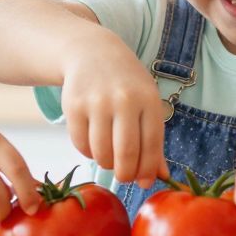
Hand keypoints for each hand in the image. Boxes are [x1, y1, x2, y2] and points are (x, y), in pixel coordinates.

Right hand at [59, 43, 168, 188]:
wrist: (92, 52)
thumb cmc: (126, 84)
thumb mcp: (147, 103)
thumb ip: (154, 141)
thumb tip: (161, 177)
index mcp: (148, 100)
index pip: (151, 146)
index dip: (148, 171)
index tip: (144, 182)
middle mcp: (124, 100)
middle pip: (125, 153)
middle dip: (126, 174)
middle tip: (124, 177)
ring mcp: (97, 102)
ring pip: (101, 153)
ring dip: (106, 163)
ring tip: (109, 156)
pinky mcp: (74, 106)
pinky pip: (81, 145)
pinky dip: (88, 152)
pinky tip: (93, 143)